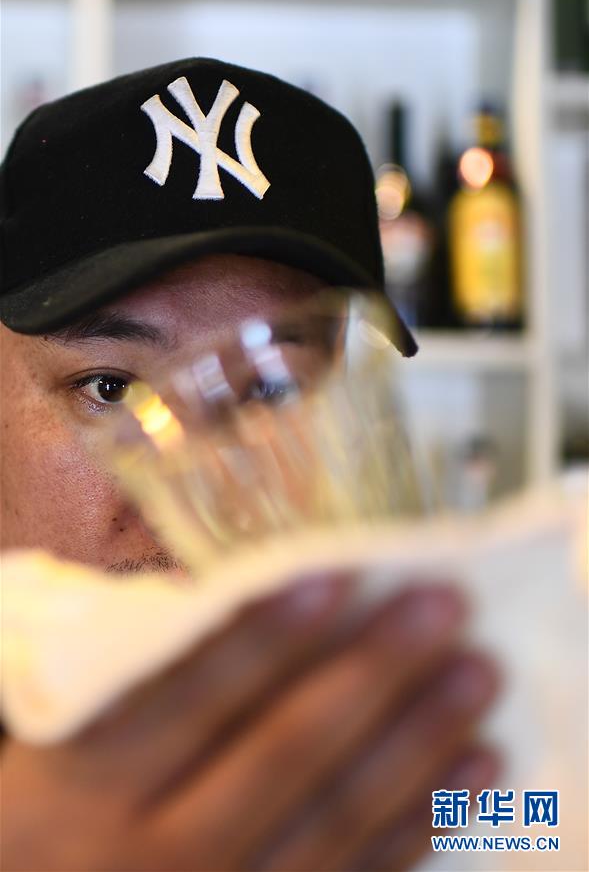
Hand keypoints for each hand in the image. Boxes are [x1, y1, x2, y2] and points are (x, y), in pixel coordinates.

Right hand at [2, 574, 499, 870]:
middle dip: (371, 674)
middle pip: (282, 753)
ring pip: (335, 819)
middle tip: (443, 605)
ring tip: (478, 675)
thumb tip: (248, 600)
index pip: (193, 696)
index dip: (266, 635)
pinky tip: (474, 771)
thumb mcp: (60, 743)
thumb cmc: (50, 812)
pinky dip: (419, 823)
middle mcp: (156, 855)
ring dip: (418, 743)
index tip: (338, 574)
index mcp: (89, 786)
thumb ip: (142, 681)